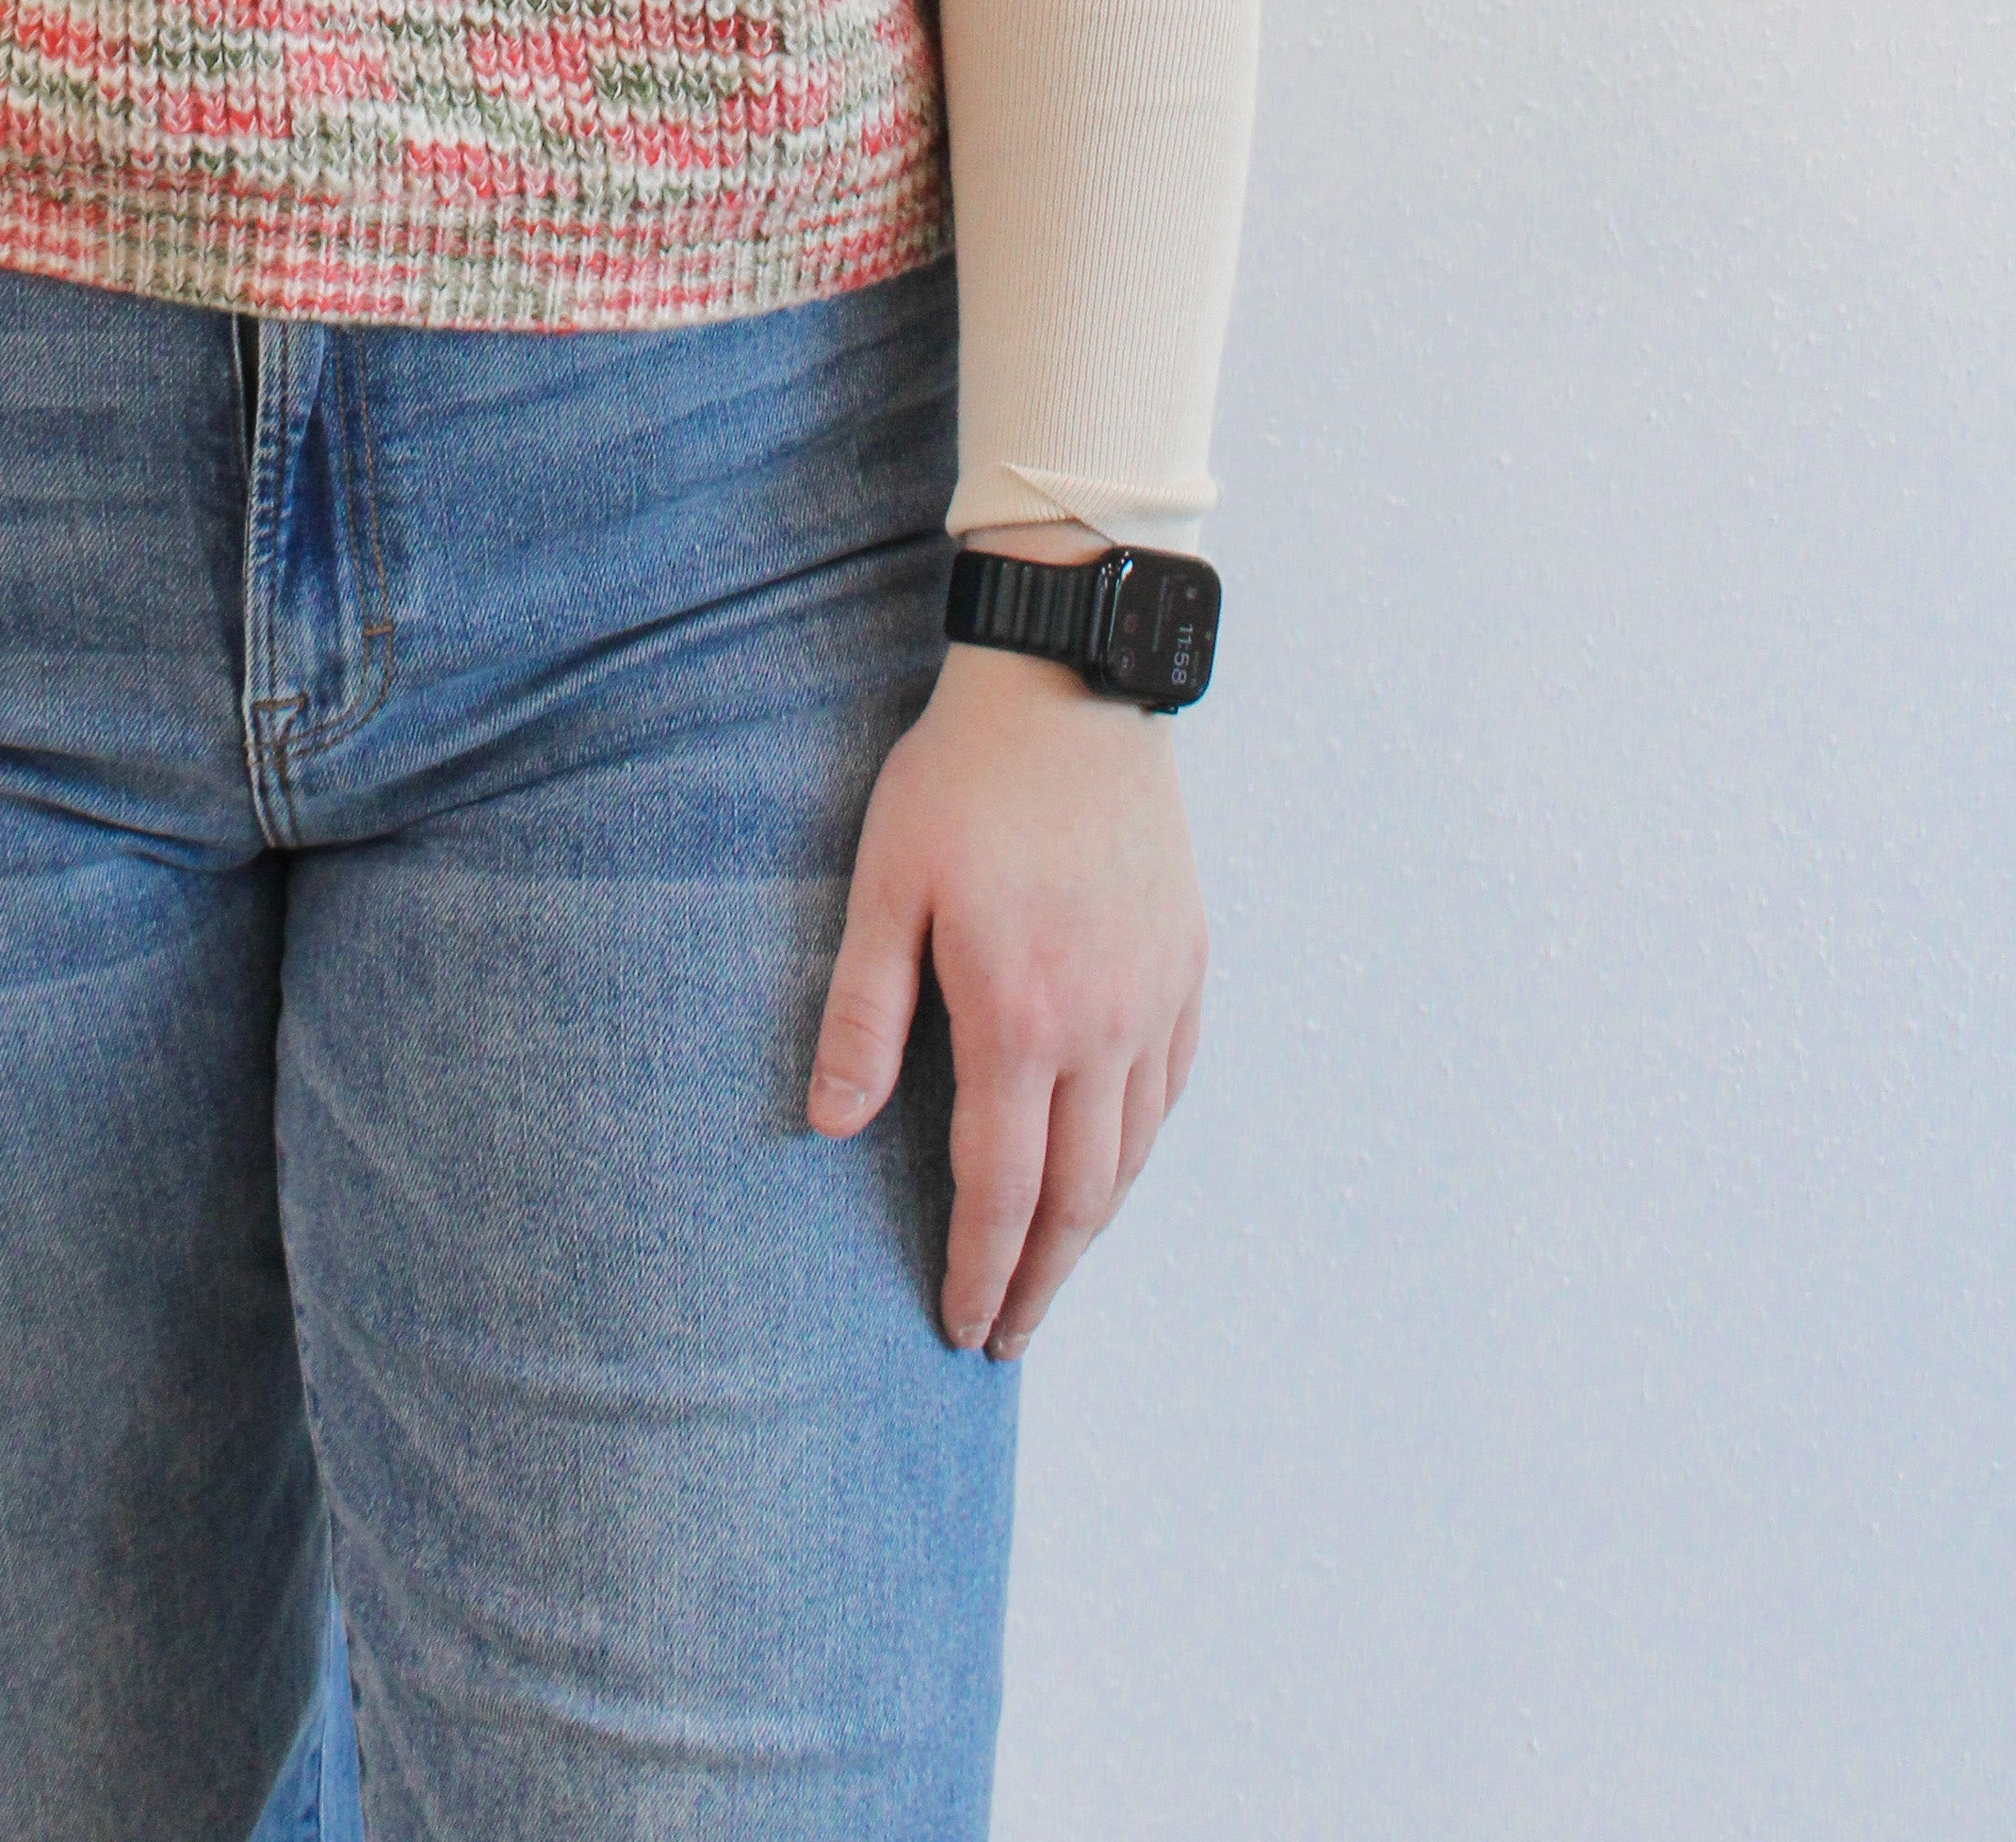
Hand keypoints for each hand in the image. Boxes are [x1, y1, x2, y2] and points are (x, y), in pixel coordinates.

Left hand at [805, 605, 1207, 1361]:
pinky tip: (1116, 1163)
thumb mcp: (884, 887)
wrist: (1068, 682)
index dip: (981, 1268)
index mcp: (1017, 1018)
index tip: (964, 1327)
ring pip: (1134, 1152)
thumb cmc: (961, 780)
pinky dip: (1141, 1147)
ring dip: (1094, 1226)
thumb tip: (829, 1126)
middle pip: (1080, 1196)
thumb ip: (863, 1014)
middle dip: (1042, 1278)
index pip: (1001, 1187)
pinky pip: (1172, 1086)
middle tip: (1009, 1334)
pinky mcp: (1186, 960)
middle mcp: (1101, 1027)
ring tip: (1055, 1269)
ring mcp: (1154, 996)